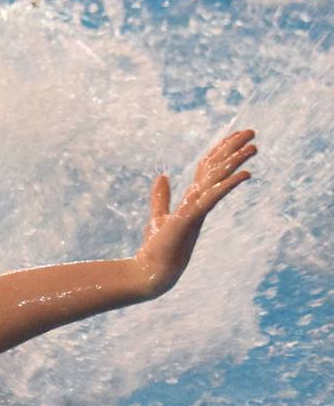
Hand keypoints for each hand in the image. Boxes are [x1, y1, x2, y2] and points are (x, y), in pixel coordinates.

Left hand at [135, 129, 254, 297]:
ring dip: (235, 162)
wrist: (151, 272)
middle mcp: (200, 204)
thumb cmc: (157, 249)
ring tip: (253, 146)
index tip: (235, 135)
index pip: (208, 170)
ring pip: (219, 181)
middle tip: (252, 132)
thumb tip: (162, 176)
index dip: (220, 151)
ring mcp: (198, 211)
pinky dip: (227, 185)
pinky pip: (213, 198)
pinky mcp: (191, 219)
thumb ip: (162, 197)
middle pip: (218, 171)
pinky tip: (244, 174)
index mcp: (193, 201)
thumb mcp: (158, 216)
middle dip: (233, 150)